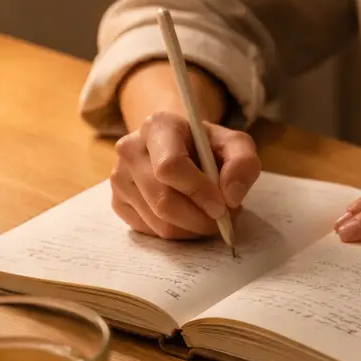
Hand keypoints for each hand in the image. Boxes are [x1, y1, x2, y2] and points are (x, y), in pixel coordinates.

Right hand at [111, 112, 261, 239]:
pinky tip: (187, 216)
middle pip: (164, 202)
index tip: (222, 206)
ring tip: (208, 215)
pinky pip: (150, 232)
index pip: (170, 166)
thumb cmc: (205, 146)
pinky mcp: (117, 202)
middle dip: (200, 219)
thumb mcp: (234, 145)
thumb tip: (230, 197)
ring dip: (192, 229)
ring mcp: (119, 178)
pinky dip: (176, 233)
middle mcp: (130, 150)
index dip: (199, 192)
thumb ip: (243, 163)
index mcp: (157, 127)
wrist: (175, 146)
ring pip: (158, 223)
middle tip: (222, 219)